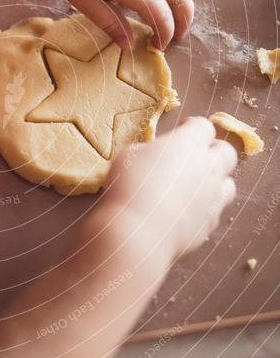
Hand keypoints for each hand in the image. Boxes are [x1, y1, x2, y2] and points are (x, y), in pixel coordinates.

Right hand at [94, 117, 236, 265]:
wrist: (137, 231)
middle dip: (213, 152)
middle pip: (226, 152)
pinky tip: (186, 212)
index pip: (203, 126)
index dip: (192, 127)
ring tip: (194, 187)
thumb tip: (156, 157)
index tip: (182, 131)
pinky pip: (214, 211)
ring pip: (228, 184)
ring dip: (215, 182)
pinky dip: (204, 209)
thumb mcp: (131, 155)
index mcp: (190, 143)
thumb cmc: (129, 185)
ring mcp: (213, 197)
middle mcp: (209, 167)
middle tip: (193, 158)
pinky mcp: (210, 223)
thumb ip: (151, 151)